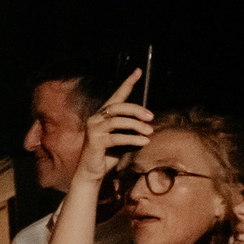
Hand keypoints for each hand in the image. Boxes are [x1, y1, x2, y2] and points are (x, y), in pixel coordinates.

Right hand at [77, 70, 150, 188]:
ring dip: (136, 125)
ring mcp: (93, 130)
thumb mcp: (122, 138)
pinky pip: (117, 137)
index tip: (138, 71)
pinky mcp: (95, 142)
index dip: (128, 82)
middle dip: (137, 110)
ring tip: (149, 131)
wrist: (92, 173)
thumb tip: (147, 122)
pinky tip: (144, 142)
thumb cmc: (107, 155)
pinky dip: (133, 139)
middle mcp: (96, 119)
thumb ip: (130, 128)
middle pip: (119, 106)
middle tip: (151, 117)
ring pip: (118, 120)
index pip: (117, 96)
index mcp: (103, 115)